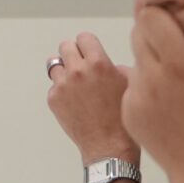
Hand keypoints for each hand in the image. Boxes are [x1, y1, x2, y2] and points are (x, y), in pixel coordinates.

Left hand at [46, 34, 137, 162]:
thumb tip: (107, 62)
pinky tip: (75, 101)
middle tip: (81, 64)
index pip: (84, 38)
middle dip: (74, 53)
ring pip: (55, 64)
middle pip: (65, 46)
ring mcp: (63, 85)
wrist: (109, 145)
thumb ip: (115, 66)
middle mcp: (78, 71)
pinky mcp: (53, 99)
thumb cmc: (122, 117)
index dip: (88, 44)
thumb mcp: (130, 84)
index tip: (90, 51)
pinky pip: (54, 85)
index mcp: (99, 63)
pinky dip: (62, 90)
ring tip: (76, 82)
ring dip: (65, 70)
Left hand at [122, 7, 183, 182]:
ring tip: (179, 71)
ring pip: (133, 58)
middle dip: (155, 31)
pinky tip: (170, 97)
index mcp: (181, 68)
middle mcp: (152, 79)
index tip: (181, 18)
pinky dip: (145, 83)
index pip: (151, 18)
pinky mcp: (127, 112)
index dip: (162, 13)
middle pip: (138, 33)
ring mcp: (136, 97)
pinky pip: (130, 85)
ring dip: (150, 57)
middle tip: (181, 41)